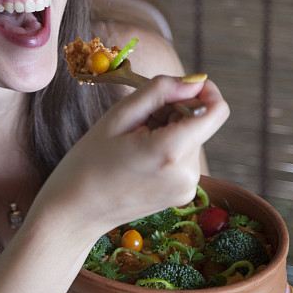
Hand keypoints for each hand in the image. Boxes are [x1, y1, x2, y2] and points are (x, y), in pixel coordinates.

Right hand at [39, 75, 229, 238]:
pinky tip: (138, 154)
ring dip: (167, 128)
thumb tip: (192, 81)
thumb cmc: (89, 161)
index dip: (204, 90)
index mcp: (171, 151)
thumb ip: (159, 92)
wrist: (76, 211)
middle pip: (199, 122)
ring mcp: (187, 187)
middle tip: (136, 118)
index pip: (217, 111)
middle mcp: (187, 173)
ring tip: (133, 139)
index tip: (179, 85)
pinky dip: (166, 146)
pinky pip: (183, 156)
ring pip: (190, 137)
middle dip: (173, 111)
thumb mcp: (118, 116)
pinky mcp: (182, 194)